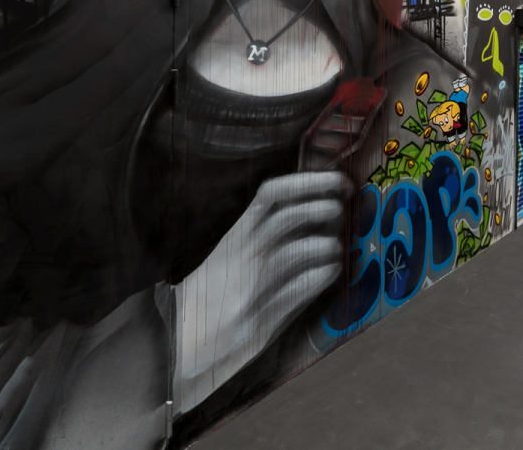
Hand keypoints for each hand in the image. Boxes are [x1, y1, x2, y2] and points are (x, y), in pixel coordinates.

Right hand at [177, 171, 347, 399]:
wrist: (180, 343)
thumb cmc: (213, 296)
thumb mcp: (229, 255)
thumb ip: (260, 233)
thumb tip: (315, 208)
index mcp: (235, 236)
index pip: (271, 194)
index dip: (308, 182)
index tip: (338, 180)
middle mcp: (242, 257)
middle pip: (288, 217)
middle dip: (322, 207)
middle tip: (341, 210)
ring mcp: (251, 288)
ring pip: (296, 252)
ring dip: (327, 245)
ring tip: (335, 248)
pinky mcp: (262, 321)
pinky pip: (300, 290)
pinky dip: (323, 276)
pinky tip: (332, 271)